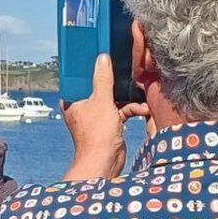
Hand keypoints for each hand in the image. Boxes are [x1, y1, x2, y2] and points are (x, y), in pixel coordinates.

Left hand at [61, 52, 144, 181]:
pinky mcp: (109, 124)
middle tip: (129, 73)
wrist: (105, 162)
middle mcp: (83, 106)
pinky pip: (122, 110)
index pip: (82, 77)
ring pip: (114, 99)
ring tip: (142, 96)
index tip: (106, 56)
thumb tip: (103, 58)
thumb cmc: (96, 135)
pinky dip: (132, 109)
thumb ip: (103, 79)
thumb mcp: (101, 101)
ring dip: (128, 99)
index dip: (94, 68)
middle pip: (101, 87)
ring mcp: (96, 115)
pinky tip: (143, 109)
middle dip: (116, 83)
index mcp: (73, 99)